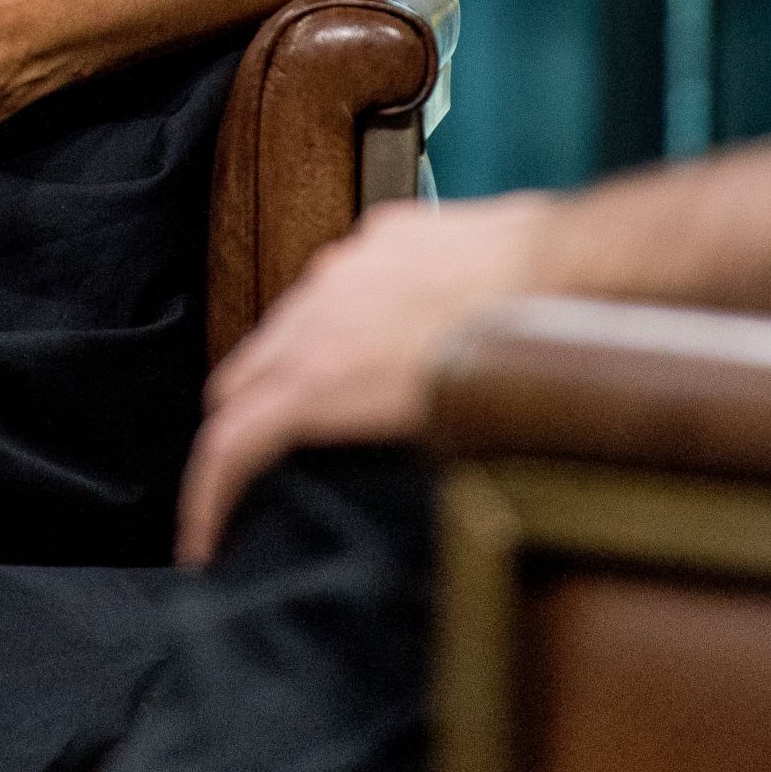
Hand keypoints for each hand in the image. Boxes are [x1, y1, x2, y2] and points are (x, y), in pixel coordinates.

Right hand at [175, 192, 552, 563]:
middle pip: (236, 380)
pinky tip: (383, 338)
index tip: (203, 536)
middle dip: (234, 432)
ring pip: (282, 326)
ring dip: (284, 372)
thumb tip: (360, 491)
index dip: (206, 499)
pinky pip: (337, 282)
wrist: (567, 272)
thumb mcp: (438, 448)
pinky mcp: (379, 235)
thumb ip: (371, 459)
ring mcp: (345, 267)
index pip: (229, 442)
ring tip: (318, 408)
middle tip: (249, 478)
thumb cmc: (518, 367)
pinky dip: (339, 318)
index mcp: (322, 379)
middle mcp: (317, 315)